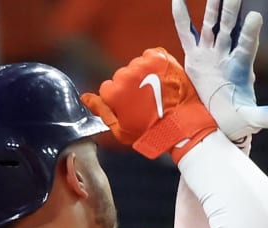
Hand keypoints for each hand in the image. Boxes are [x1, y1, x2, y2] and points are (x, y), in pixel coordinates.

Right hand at [81, 47, 216, 162]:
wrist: (182, 124)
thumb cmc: (151, 132)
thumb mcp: (120, 130)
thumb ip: (100, 110)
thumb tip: (85, 97)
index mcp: (113, 91)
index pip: (107, 89)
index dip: (119, 100)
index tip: (131, 107)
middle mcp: (126, 74)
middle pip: (121, 76)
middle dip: (130, 87)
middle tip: (146, 102)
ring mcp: (144, 64)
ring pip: (136, 66)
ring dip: (143, 75)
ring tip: (157, 93)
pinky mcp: (160, 57)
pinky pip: (151, 56)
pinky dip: (155, 64)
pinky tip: (161, 80)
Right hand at [173, 0, 267, 150]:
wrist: (221, 121)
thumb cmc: (238, 117)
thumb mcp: (252, 118)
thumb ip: (264, 117)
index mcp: (242, 67)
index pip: (248, 46)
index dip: (250, 31)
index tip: (255, 16)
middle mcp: (227, 55)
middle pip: (230, 28)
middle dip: (231, 9)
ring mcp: (211, 54)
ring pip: (211, 25)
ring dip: (212, 7)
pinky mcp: (195, 58)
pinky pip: (187, 34)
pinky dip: (182, 18)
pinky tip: (178, 0)